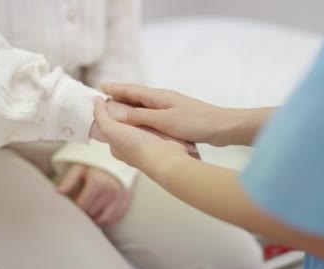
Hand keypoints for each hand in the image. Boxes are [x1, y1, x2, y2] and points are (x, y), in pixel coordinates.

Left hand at [58, 163, 132, 226]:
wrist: (119, 153)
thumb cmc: (96, 161)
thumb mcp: (80, 166)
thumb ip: (69, 179)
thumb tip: (59, 192)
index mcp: (98, 183)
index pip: (81, 206)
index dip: (73, 208)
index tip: (69, 205)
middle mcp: (111, 191)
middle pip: (92, 214)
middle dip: (83, 213)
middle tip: (78, 207)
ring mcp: (121, 197)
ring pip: (103, 219)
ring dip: (94, 218)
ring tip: (88, 210)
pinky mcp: (127, 200)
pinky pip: (115, 218)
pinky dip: (106, 219)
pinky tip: (99, 212)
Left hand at [93, 98, 189, 174]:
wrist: (163, 157)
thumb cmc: (135, 146)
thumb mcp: (109, 129)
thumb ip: (101, 115)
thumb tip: (96, 99)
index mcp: (117, 148)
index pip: (110, 128)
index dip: (110, 113)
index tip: (113, 98)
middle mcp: (131, 147)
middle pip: (127, 125)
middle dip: (128, 113)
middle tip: (130, 97)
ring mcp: (147, 144)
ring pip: (142, 125)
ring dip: (143, 114)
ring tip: (143, 98)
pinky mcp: (160, 140)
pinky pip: (155, 126)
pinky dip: (155, 117)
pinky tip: (156, 107)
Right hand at [101, 83, 230, 145]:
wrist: (222, 127)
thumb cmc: (195, 122)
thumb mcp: (164, 120)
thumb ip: (141, 116)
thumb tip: (118, 112)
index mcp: (158, 96)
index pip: (132, 90)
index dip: (116, 89)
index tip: (101, 86)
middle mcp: (163, 99)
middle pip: (136, 95)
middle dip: (120, 95)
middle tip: (103, 96)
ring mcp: (170, 107)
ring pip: (144, 104)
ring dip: (129, 105)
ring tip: (116, 108)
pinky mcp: (176, 116)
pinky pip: (152, 113)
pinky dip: (141, 114)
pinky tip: (140, 121)